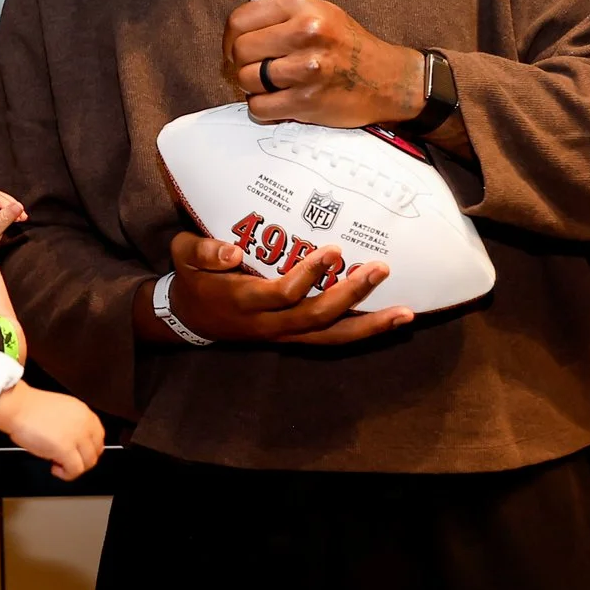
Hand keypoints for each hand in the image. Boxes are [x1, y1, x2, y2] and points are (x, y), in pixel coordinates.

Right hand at [0, 382, 104, 479]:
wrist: (16, 406)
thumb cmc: (28, 408)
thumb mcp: (60, 410)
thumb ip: (73, 424)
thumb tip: (76, 443)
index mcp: (83, 412)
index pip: (99, 436)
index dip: (89, 449)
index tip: (80, 454)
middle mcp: (84, 423)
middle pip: (95, 451)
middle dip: (82, 460)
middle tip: (68, 462)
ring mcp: (76, 436)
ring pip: (88, 463)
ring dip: (74, 468)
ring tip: (59, 465)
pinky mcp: (65, 449)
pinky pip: (75, 470)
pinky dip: (66, 474)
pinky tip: (54, 468)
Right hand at [142, 231, 415, 346]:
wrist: (188, 319)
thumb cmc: (192, 278)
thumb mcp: (183, 255)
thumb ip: (204, 250)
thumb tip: (232, 251)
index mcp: (243, 300)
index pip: (281, 294)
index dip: (307, 276)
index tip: (332, 250)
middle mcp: (268, 324)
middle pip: (315, 317)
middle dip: (350, 295)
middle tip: (380, 269)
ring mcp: (283, 335)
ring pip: (330, 338)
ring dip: (369, 326)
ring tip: (406, 313)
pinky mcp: (294, 338)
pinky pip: (332, 339)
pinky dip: (363, 332)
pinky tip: (392, 320)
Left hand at [224, 0, 425, 128]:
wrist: (387, 79)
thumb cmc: (348, 47)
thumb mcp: (320, 12)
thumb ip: (280, 16)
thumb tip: (237, 29)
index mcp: (303, 6)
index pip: (239, 20)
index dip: (231, 38)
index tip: (237, 48)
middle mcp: (305, 33)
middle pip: (240, 51)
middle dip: (243, 64)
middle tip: (258, 69)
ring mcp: (306, 68)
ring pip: (246, 80)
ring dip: (254, 88)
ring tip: (274, 85)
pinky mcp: (306, 101)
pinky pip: (259, 108)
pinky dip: (264, 109)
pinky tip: (279, 101)